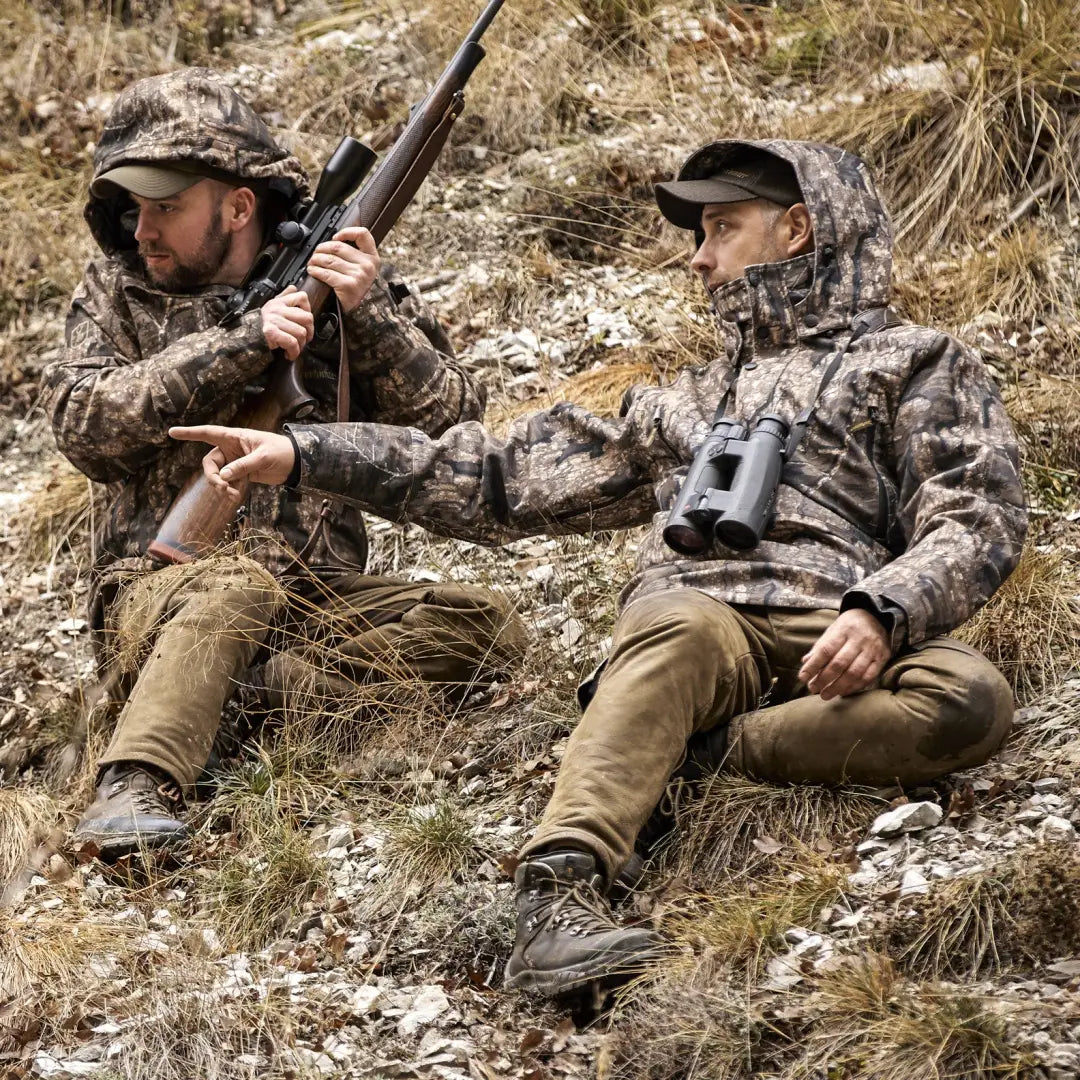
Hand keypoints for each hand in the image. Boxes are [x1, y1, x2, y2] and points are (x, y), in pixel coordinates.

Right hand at [168, 425, 295, 497]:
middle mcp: (231, 449)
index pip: (208, 433)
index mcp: (234, 437)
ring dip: (222, 487)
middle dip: (213, 477)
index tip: (172, 432)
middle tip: (223, 488)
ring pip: (218, 475)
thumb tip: (224, 476)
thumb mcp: (263, 457)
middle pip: (210, 463)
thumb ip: (243, 466)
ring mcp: (235, 462)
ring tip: (233, 496)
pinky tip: (237, 496)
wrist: (295, 464)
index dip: (190, 433)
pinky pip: (228, 483)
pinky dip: (230, 490)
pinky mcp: (241, 474)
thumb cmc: (281, 452)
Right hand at [261, 285, 313, 358]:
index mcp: (279, 302)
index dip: (308, 310)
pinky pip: (292, 342)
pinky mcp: (270, 332)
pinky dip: (294, 352)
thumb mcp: (271, 307)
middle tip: (303, 339)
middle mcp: (277, 309)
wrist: (245, 338)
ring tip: (294, 348)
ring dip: (301, 345)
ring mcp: (274, 320)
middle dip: (309, 332)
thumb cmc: (260, 325)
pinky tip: (289, 354)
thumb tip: (293, 288)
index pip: (302, 297)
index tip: (305, 322)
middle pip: (307, 318)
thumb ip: (284, 297)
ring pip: (301, 332)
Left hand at [306, 226, 379, 312]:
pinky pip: (326, 273)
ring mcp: (359, 276)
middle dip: (322, 248)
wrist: (359, 314)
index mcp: (373, 259)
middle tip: (315, 253)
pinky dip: (315, 270)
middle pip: (338, 246)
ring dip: (315, 259)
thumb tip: (334, 241)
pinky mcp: (348, 285)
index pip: (363, 234)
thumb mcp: (362, 271)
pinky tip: (312, 271)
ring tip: (312, 262)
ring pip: (329, 259)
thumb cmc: (356, 290)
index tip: (335, 238)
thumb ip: (354, 255)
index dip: (346, 232)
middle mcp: (368, 266)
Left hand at [798, 609, 890, 700]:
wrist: (877, 616)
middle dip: (824, 679)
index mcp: (843, 629)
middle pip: (839, 663)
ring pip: (854, 673)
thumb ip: (821, 646)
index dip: (813, 665)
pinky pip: (868, 676)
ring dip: (838, 687)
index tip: (802, 677)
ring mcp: (872, 649)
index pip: (825, 650)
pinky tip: (843, 692)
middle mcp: (859, 639)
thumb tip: (805, 662)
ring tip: (825, 694)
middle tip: (813, 689)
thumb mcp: (833, 629)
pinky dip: (854, 687)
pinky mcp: (883, 658)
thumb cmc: (849, 626)